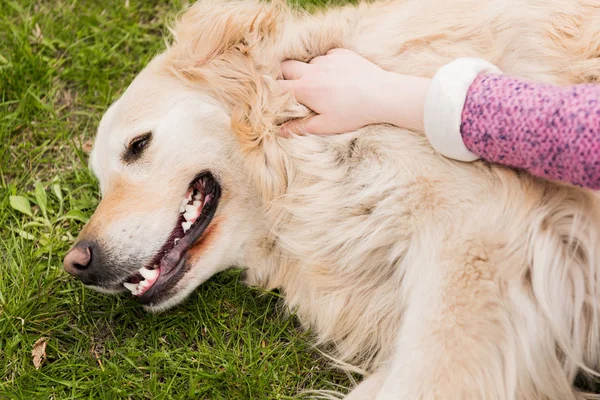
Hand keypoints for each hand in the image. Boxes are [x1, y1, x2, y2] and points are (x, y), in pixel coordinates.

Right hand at [277, 48, 430, 135]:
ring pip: (308, 62)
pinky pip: (327, 56)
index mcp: (305, 89)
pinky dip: (328, 65)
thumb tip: (281, 131)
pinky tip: (339, 78)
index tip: (274, 98)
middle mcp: (312, 70)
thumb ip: (300, 127)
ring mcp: (328, 59)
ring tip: (322, 86)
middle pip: (286, 66)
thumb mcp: (325, 126)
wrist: (382, 95)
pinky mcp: (342, 53)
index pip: (277, 87)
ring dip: (309, 72)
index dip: (272, 93)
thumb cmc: (354, 114)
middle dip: (284, 76)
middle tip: (292, 89)